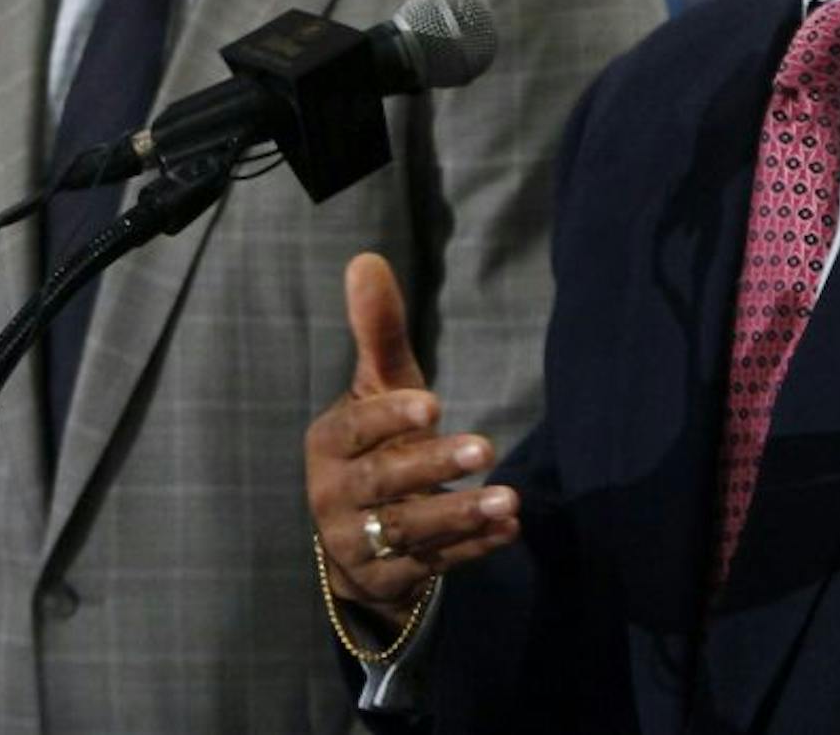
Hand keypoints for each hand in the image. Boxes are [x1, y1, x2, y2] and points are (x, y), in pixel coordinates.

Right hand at [305, 253, 520, 626]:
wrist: (355, 536)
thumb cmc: (376, 443)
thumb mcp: (376, 389)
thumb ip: (377, 331)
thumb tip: (367, 259)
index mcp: (329, 444)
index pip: (354, 430)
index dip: (389, 417)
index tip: (433, 404)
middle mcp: (334, 495)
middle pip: (384, 482)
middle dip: (432, 467)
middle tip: (485, 449)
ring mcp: (357, 542)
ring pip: (408, 531)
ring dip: (460, 516)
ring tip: (510, 502)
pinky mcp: (386, 579)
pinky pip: (431, 566)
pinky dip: (470, 552)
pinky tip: (509, 531)